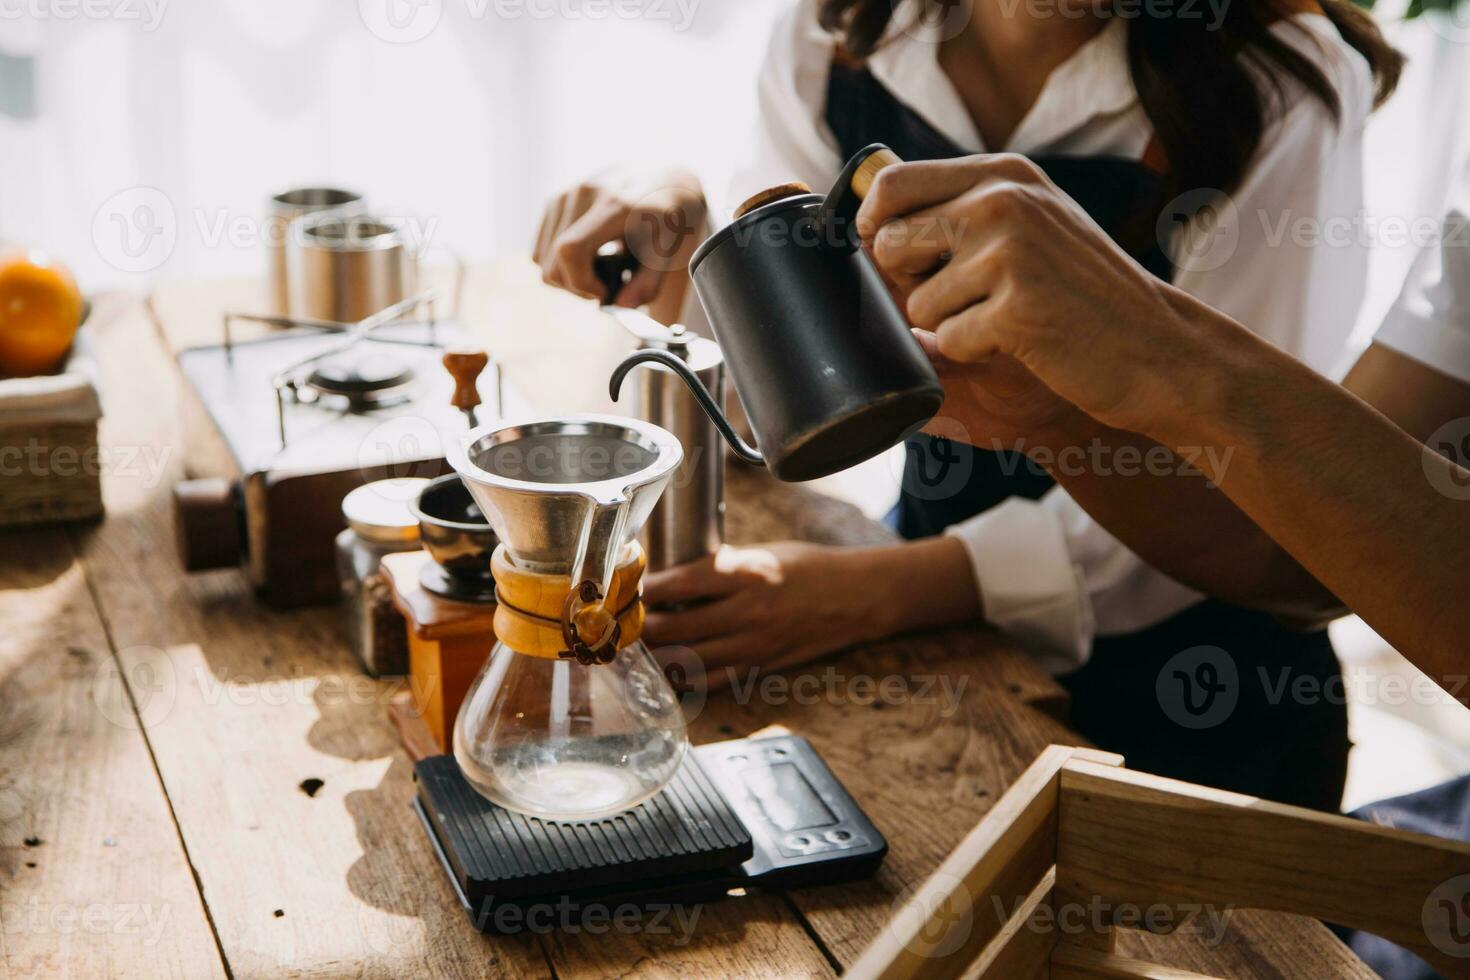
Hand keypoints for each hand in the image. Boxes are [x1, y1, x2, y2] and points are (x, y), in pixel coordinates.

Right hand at [533, 167, 707, 324]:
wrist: (665, 180)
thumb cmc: (669, 220)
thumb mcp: (668, 253)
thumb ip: (648, 284)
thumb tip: (621, 306)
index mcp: (616, 205)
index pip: (571, 250)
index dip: (581, 283)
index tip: (606, 292)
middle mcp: (584, 194)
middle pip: (551, 264)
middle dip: (577, 287)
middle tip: (607, 286)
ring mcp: (566, 194)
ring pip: (540, 260)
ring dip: (567, 276)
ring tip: (600, 269)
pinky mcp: (555, 200)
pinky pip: (540, 249)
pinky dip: (560, 263)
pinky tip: (589, 257)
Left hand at [641, 542, 890, 680]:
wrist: (857, 598)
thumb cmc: (811, 568)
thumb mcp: (764, 552)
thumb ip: (722, 565)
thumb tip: (673, 573)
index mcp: (747, 574)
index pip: (679, 584)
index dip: (644, 589)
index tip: (625, 588)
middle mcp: (748, 612)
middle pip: (674, 629)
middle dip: (641, 629)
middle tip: (620, 624)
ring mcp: (754, 645)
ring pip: (687, 662)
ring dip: (655, 658)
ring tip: (635, 651)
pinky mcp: (761, 667)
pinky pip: (712, 681)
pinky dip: (684, 679)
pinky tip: (665, 674)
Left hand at [858, 154, 1205, 436]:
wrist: (1159, 349)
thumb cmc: (1083, 296)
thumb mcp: (1033, 227)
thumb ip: (964, 213)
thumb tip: (867, 228)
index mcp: (1004, 175)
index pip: (892, 183)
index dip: (873, 226)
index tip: (892, 256)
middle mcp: (1003, 201)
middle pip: (889, 244)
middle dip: (910, 285)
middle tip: (966, 298)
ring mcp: (1010, 252)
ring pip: (916, 304)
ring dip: (948, 326)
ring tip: (1007, 320)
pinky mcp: (1015, 308)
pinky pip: (947, 342)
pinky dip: (973, 354)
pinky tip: (1021, 343)